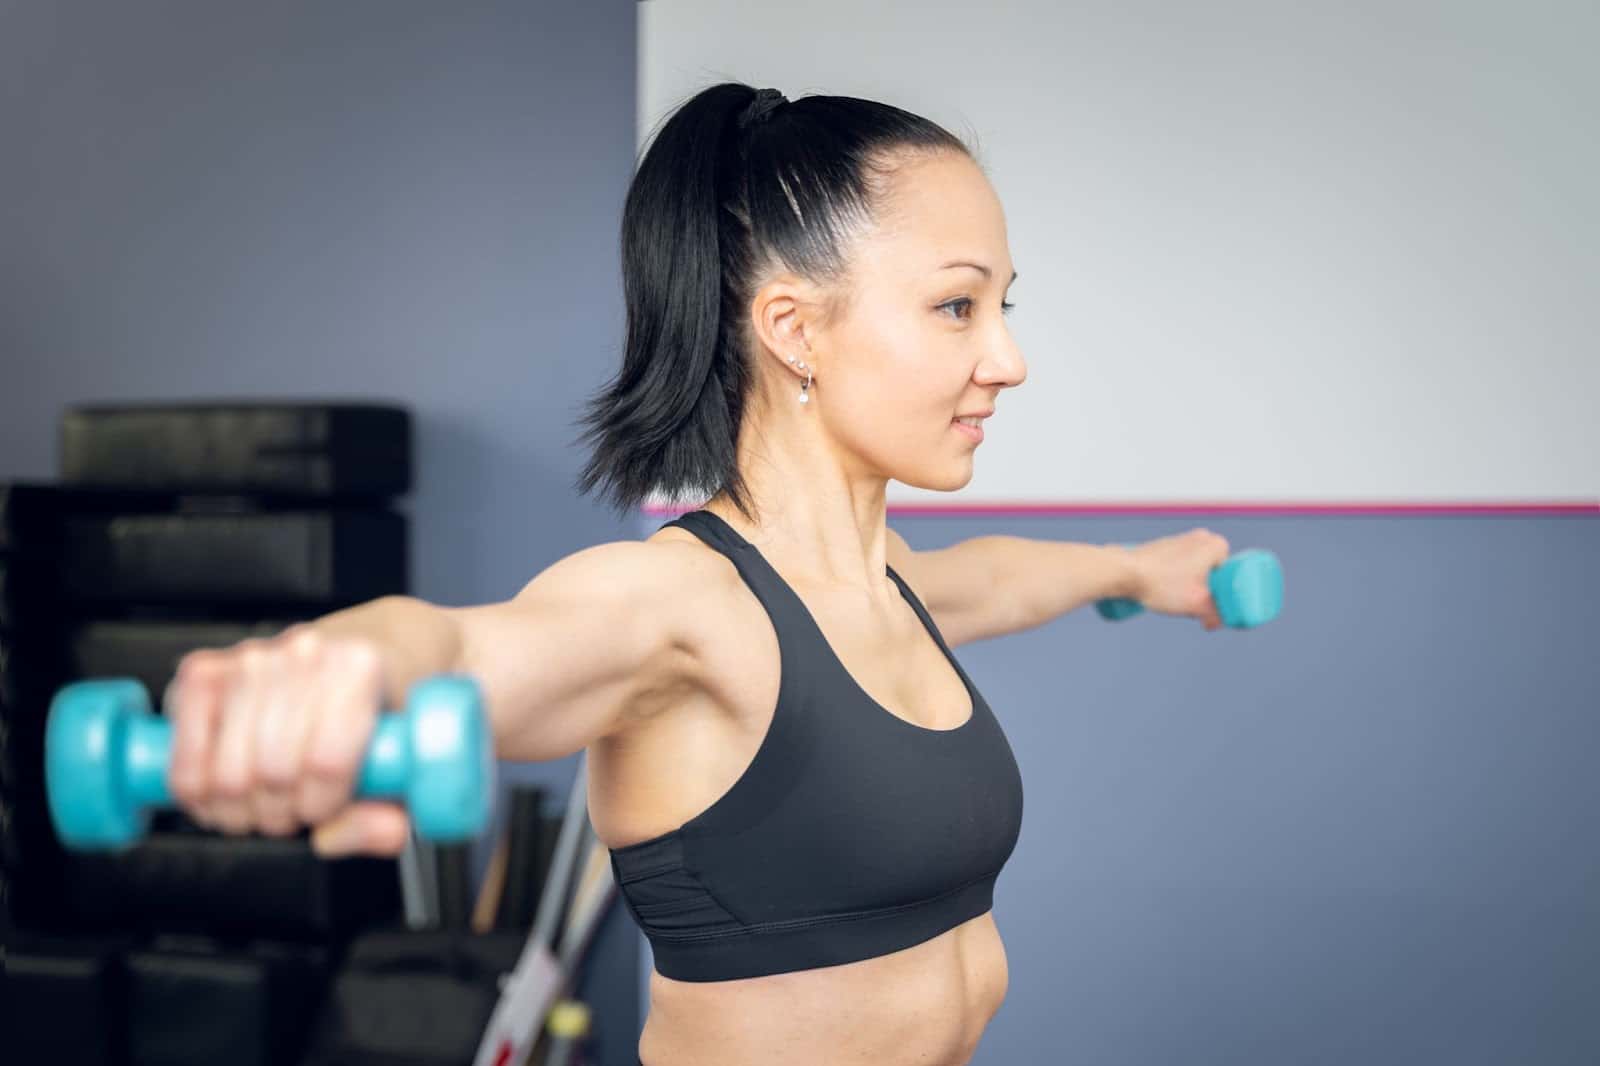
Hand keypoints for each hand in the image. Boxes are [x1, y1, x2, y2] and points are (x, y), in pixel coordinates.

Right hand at [165, 625, 410, 856]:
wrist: (367, 646)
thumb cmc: (384, 705)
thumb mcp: (405, 764)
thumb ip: (388, 814)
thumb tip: (344, 837)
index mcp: (359, 667)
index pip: (326, 763)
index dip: (323, 804)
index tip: (328, 805)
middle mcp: (303, 653)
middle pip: (272, 773)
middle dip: (282, 812)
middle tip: (294, 807)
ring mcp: (249, 659)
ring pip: (226, 774)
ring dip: (242, 808)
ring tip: (265, 798)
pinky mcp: (203, 673)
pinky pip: (183, 757)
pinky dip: (198, 789)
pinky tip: (224, 788)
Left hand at [1125, 528, 1231, 630]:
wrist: (1123, 571)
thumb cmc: (1161, 584)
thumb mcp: (1197, 605)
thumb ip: (1216, 614)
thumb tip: (1216, 622)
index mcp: (1216, 545)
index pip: (1230, 576)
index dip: (1222, 597)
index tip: (1209, 610)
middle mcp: (1200, 537)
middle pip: (1212, 575)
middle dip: (1204, 594)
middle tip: (1192, 608)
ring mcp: (1179, 541)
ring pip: (1193, 573)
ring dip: (1188, 589)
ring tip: (1173, 599)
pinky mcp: (1162, 548)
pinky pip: (1177, 570)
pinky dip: (1174, 582)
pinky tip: (1163, 592)